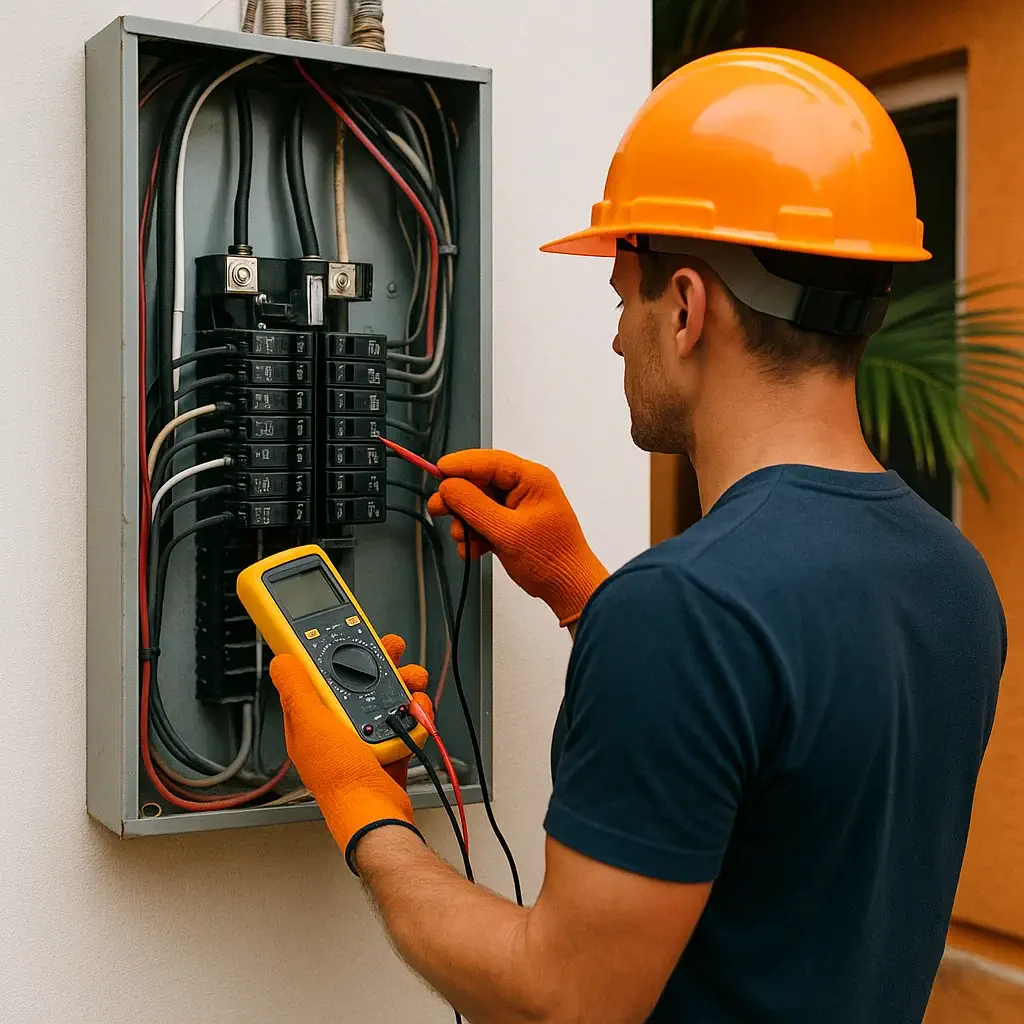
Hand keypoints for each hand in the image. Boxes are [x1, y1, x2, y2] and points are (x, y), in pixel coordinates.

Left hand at [269, 633, 432, 870]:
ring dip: (404, 684)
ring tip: (412, 683)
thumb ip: (297, 689)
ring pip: (386, 693)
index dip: (334, 650)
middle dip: (380, 662)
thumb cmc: (341, 779)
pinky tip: (416, 712)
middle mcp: (337, 724)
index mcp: (312, 718)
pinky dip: (415, 711)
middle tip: (394, 650)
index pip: (319, 672)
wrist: (377, 813)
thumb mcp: (312, 725)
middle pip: (358, 678)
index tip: (349, 633)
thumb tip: (281, 660)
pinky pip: (405, 716)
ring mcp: (364, 734)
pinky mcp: (389, 744)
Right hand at [426, 449, 608, 625]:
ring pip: (477, 504)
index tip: (437, 472)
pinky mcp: (510, 526)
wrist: (567, 589)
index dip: (461, 465)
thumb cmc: (550, 559)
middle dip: (458, 500)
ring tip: (465, 541)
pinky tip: (473, 550)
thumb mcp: (506, 531)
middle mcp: (524, 488)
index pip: (490, 461)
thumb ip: (474, 506)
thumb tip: (448, 486)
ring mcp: (516, 508)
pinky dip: (474, 535)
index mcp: (532, 479)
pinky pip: (482, 522)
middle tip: (438, 509)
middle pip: (480, 482)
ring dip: (465, 523)